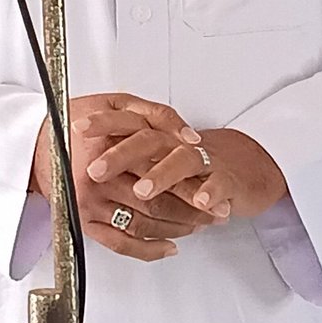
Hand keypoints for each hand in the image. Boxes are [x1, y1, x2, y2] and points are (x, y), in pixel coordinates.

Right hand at [30, 93, 221, 261]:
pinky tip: (169, 247)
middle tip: (217, 213)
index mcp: (109, 148)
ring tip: (199, 226)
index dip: (194, 183)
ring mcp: (89, 205)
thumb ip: (156, 115)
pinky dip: (147, 250)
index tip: (217, 189)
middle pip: (156, 201)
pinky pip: (120, 243)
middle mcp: (97, 181)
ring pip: (143, 225)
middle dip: (193, 211)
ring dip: (176, 229)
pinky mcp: (82, 221)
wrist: (34, 140)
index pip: (162, 171)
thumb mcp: (117, 102)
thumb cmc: (76, 117)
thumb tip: (191, 139)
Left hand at [75, 115, 288, 222]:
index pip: (126, 121)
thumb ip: (125, 153)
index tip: (77, 128)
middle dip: (120, 155)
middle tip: (96, 169)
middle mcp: (176, 143)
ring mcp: (202, 160)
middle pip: (147, 140)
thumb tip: (84, 158)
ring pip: (181, 161)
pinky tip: (201, 201)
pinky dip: (210, 192)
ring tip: (142, 189)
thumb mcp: (157, 154)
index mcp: (157, 135)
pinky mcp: (226, 178)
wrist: (244, 163)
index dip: (102, 123)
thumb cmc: (194, 159)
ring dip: (162, 174)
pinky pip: (218, 183)